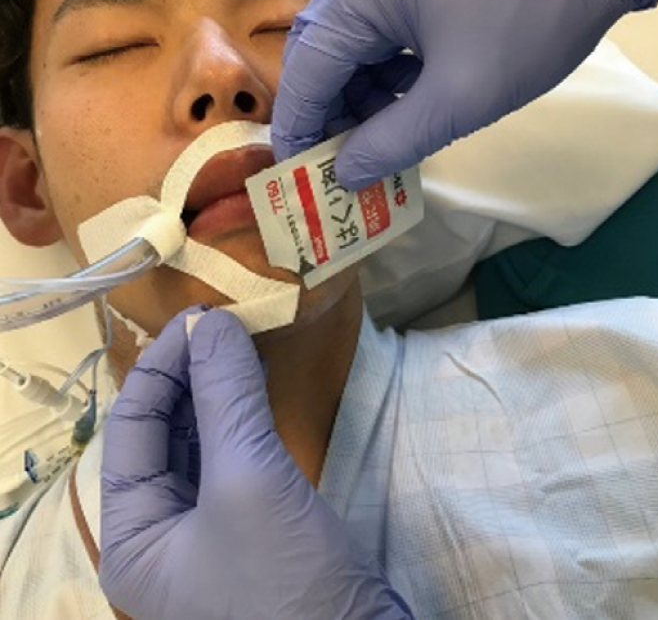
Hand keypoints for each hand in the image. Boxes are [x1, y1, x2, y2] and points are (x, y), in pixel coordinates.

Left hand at [99, 307, 411, 619]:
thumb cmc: (287, 581)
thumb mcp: (250, 480)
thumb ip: (226, 396)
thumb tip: (210, 321)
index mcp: (134, 536)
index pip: (131, 427)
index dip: (162, 365)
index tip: (200, 316)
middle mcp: (160, 536)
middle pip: (162, 433)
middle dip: (190, 375)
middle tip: (223, 323)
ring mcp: (205, 536)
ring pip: (199, 443)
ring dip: (217, 392)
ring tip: (241, 343)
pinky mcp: (249, 532)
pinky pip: (232, 461)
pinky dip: (243, 419)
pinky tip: (258, 386)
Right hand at [271, 0, 657, 188]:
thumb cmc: (530, 22)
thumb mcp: (460, 98)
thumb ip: (393, 142)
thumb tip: (345, 175)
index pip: (308, 65)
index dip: (300, 124)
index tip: (298, 173)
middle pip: (325, 52)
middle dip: (333, 113)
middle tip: (343, 165)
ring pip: (353, 44)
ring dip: (362, 96)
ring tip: (382, 141)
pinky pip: (379, 29)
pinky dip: (386, 72)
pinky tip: (405, 104)